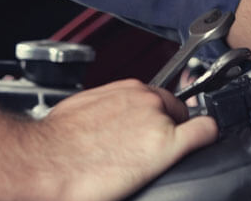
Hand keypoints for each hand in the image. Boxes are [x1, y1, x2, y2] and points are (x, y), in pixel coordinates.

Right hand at [31, 79, 217, 200]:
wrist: (44, 161)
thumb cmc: (55, 140)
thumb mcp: (83, 110)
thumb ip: (108, 109)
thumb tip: (110, 121)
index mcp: (127, 90)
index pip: (160, 99)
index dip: (161, 118)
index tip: (155, 130)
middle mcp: (146, 99)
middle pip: (177, 110)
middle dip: (170, 128)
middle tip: (152, 151)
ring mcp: (158, 120)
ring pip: (188, 123)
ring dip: (178, 139)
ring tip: (155, 160)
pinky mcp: (166, 145)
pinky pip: (204, 133)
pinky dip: (206, 138)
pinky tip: (200, 147)